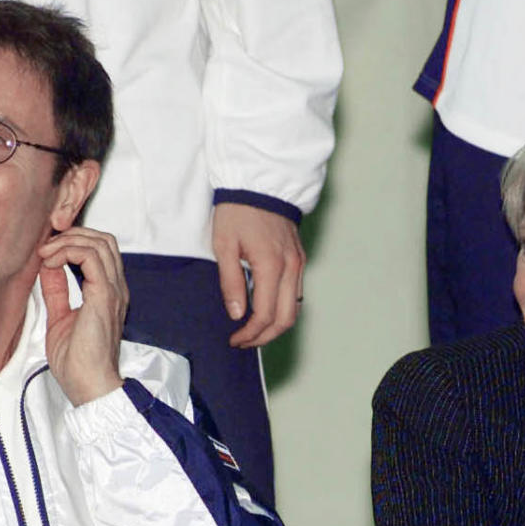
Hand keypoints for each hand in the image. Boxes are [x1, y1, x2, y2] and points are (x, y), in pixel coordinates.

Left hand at [38, 228, 127, 405]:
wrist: (89, 387)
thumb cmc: (78, 364)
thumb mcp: (59, 318)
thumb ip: (57, 291)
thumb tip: (48, 267)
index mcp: (107, 294)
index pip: (100, 251)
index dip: (73, 241)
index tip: (47, 250)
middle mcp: (115, 289)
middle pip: (104, 240)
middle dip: (72, 234)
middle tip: (47, 246)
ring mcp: (113, 292)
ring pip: (99, 243)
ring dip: (67, 241)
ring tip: (46, 253)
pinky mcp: (104, 297)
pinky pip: (90, 257)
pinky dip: (68, 251)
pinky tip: (51, 262)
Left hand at [212, 203, 305, 347]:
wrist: (260, 183)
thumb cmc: (238, 211)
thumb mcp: (224, 246)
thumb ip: (231, 283)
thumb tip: (237, 314)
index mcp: (271, 266)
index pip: (265, 315)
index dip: (250, 334)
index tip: (234, 339)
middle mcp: (291, 268)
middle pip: (286, 319)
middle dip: (265, 337)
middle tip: (244, 342)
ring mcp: (299, 264)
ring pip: (295, 309)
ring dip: (275, 326)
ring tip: (254, 331)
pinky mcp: (299, 259)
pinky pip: (296, 294)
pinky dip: (283, 309)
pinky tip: (266, 311)